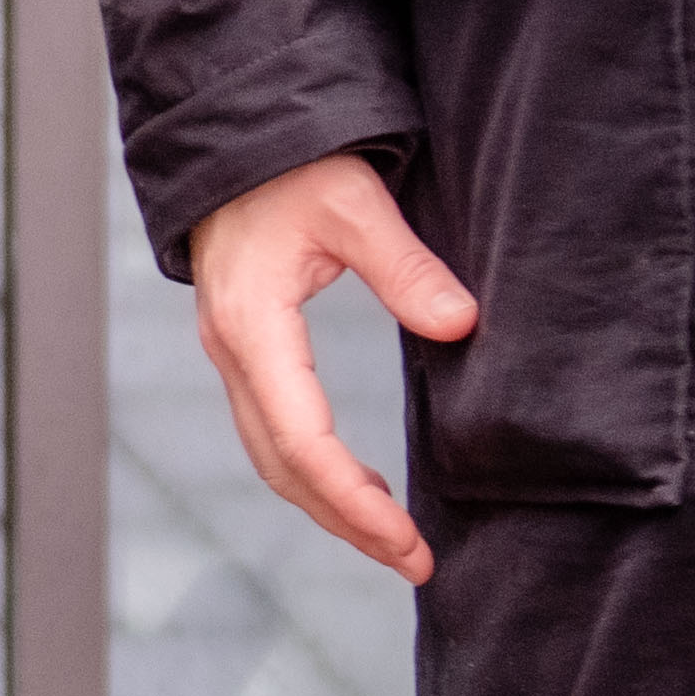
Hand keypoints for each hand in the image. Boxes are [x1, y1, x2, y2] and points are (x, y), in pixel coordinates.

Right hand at [190, 153, 477, 587]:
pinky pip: (273, 430)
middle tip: (415, 560)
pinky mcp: (245, 347)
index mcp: (253, 325)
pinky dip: (314, 471)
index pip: (300, 440)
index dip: (353, 500)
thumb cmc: (292, 163)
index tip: (407, 539)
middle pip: (281, 465)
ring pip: (271, 455)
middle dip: (346, 522)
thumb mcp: (356, 203)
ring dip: (329, 504)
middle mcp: (232, 350)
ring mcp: (232, 352)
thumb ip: (407, 267)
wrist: (233, 135)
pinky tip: (357, 486)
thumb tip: (462, 325)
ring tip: (393, 541)